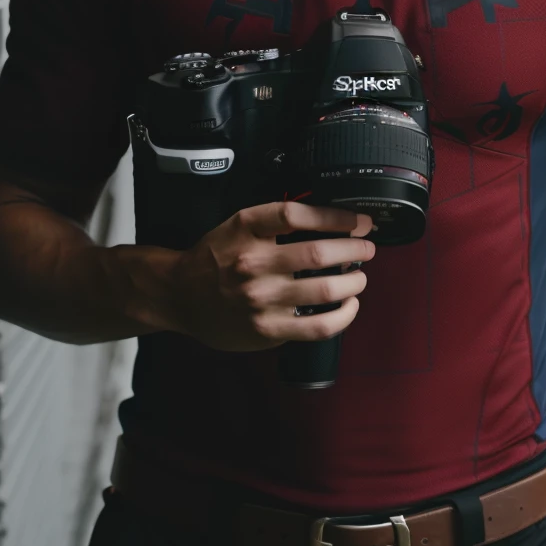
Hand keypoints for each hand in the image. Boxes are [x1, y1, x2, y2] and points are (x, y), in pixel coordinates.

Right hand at [163, 200, 375, 351]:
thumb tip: (328, 219)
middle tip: (366, 247)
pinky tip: (349, 305)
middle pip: (319, 253)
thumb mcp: (238, 225)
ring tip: (359, 276)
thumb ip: (275, 221)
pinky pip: (319, 325)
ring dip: (354, 281)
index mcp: (246, 229)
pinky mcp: (268, 329)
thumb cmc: (214, 258)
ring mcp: (261, 299)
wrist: (180, 295)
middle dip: (355, 249)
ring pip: (325, 289)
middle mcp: (254, 262)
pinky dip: (344, 315)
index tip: (358, 220)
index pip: (298, 215)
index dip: (335, 216)